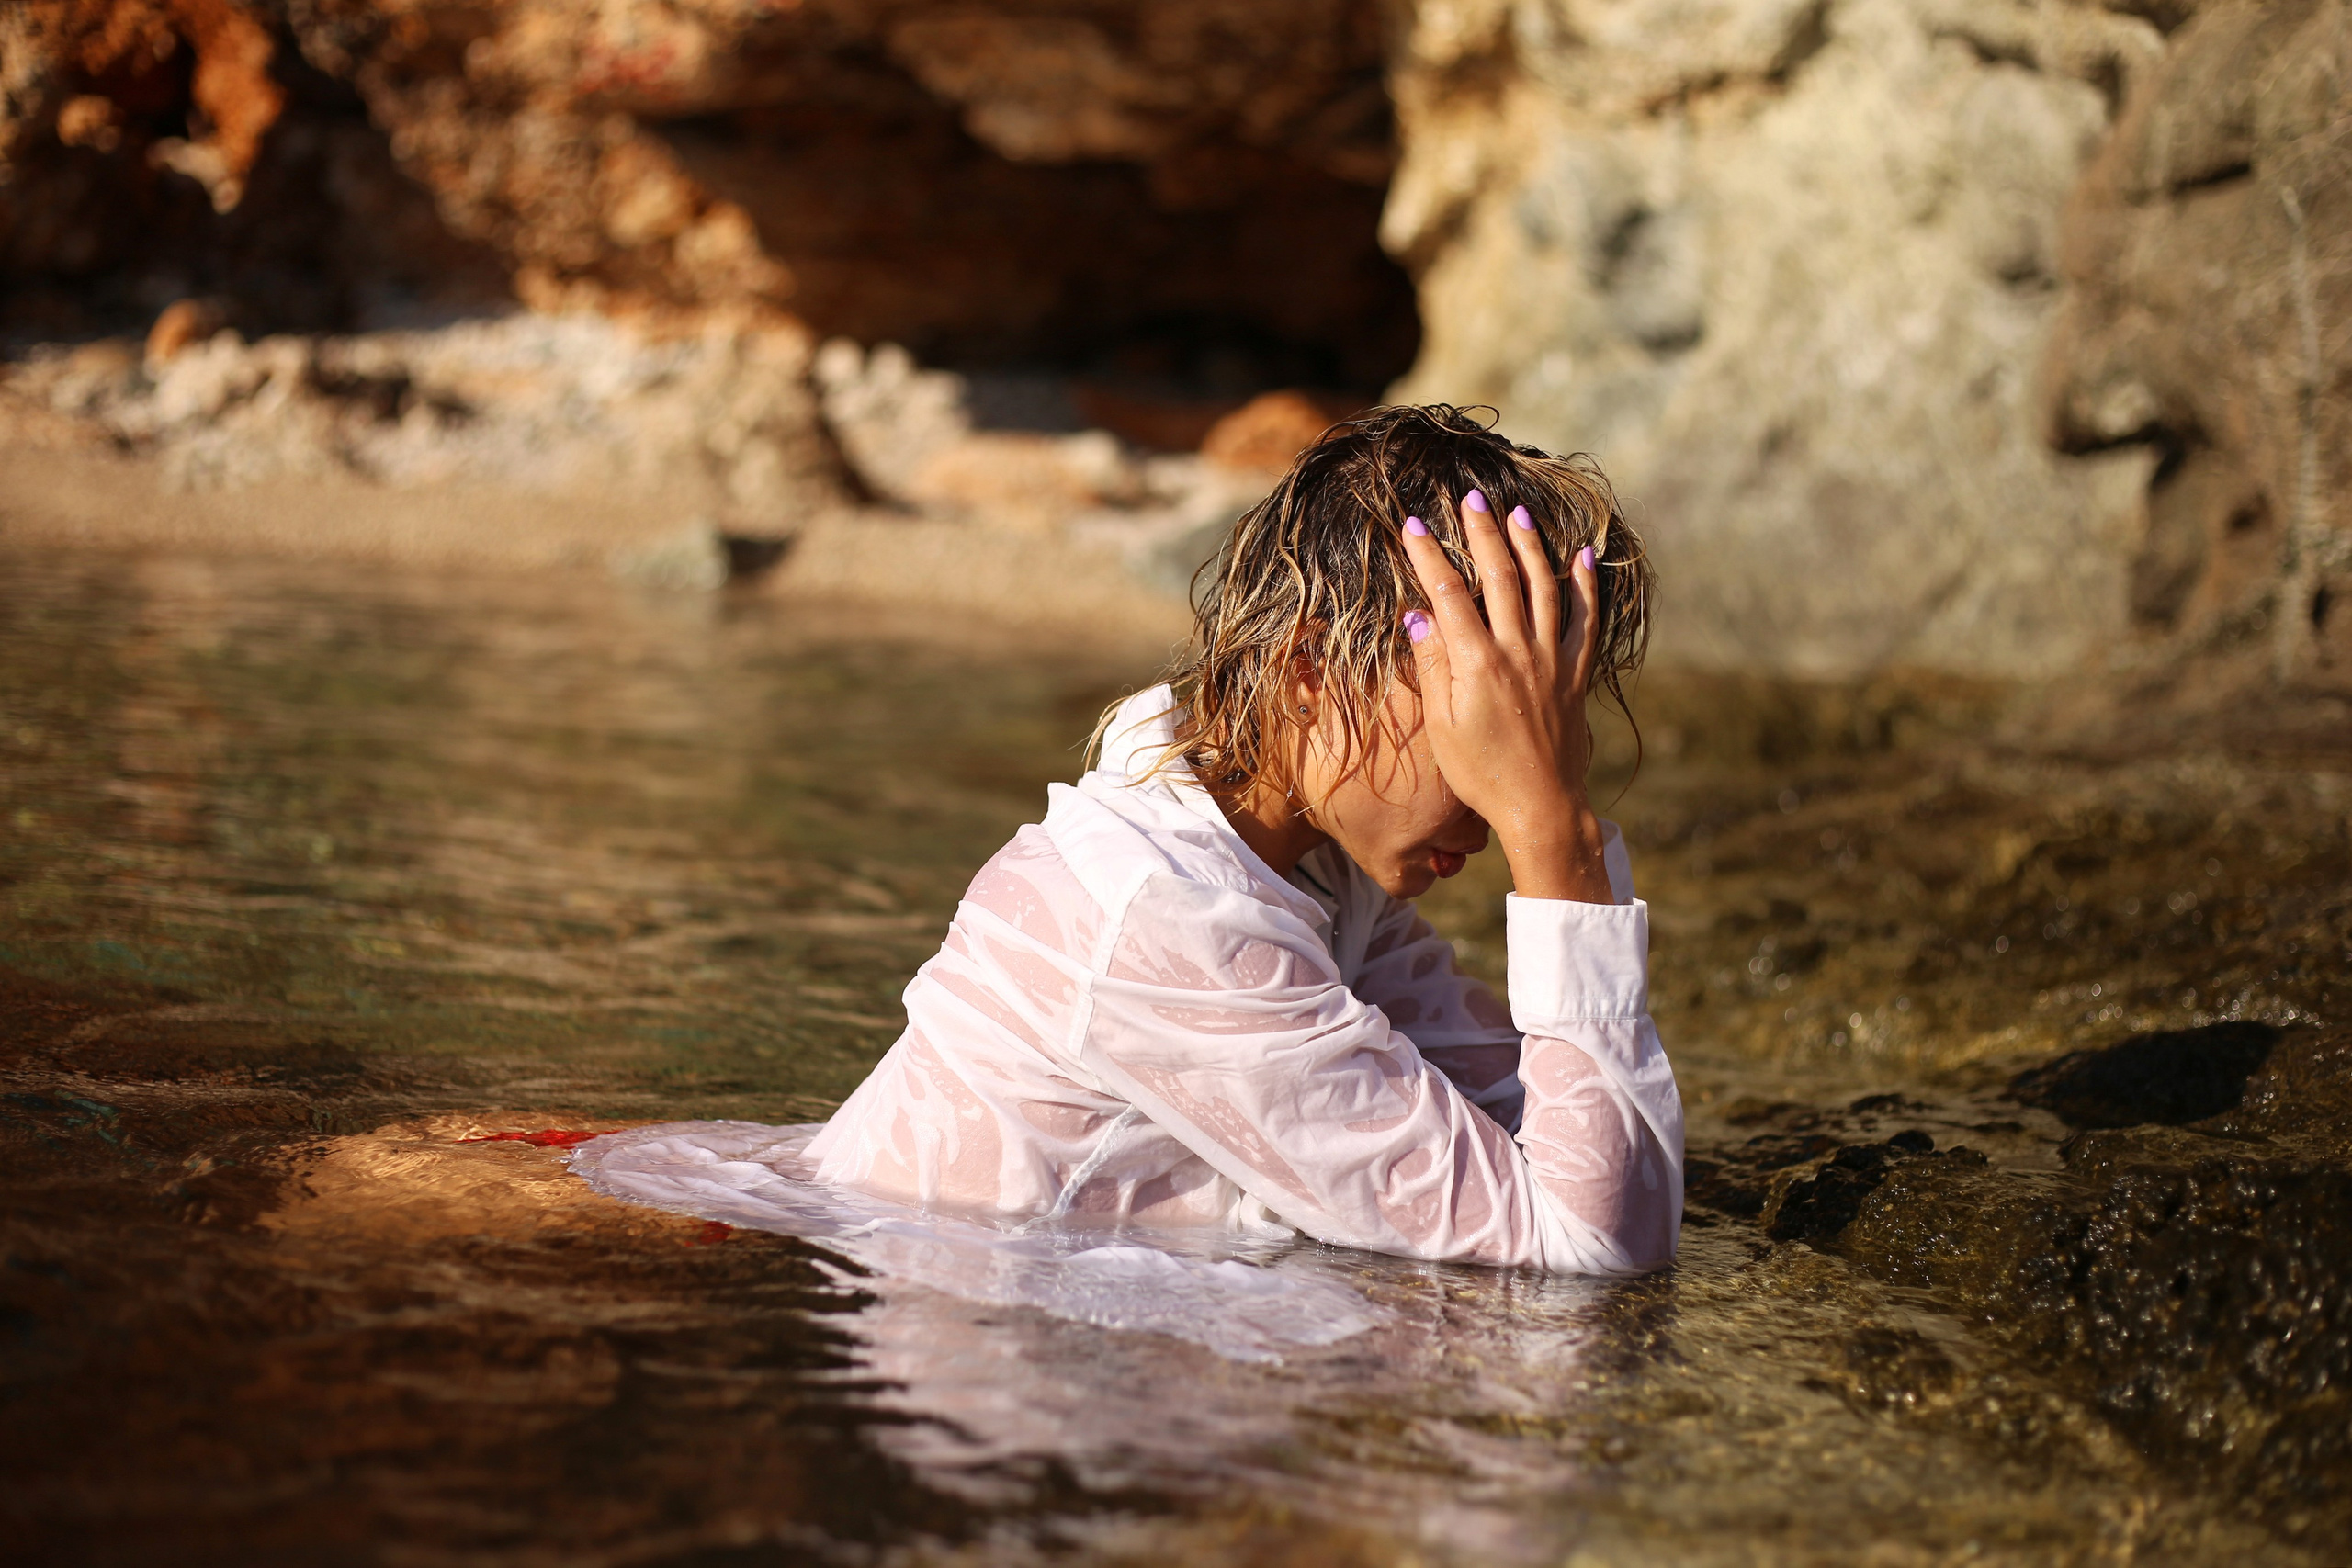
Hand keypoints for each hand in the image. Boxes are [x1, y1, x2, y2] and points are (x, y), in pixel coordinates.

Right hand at [1400, 491, 1612, 902]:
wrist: (1541, 807)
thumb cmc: (1482, 774)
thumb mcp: (1443, 726)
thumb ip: (1432, 667)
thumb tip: (1417, 615)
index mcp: (1479, 663)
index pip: (1449, 594)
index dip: (1429, 555)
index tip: (1414, 524)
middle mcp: (1519, 651)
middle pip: (1500, 576)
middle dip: (1483, 532)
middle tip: (1471, 498)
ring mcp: (1552, 660)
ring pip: (1545, 587)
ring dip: (1531, 546)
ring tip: (1518, 514)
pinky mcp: (1575, 674)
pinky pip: (1586, 619)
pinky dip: (1586, 585)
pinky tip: (1583, 556)